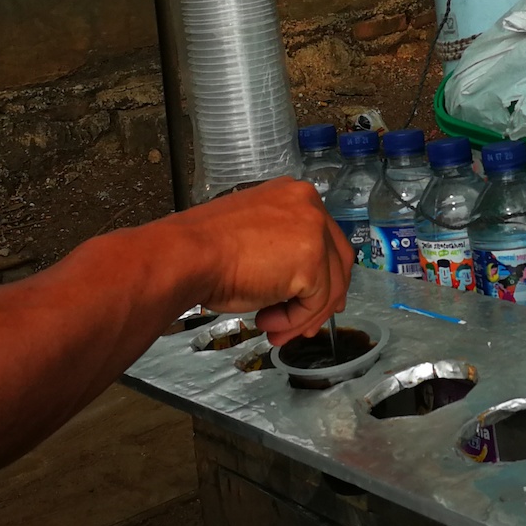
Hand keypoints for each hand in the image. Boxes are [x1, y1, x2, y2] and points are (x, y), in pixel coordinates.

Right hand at [169, 177, 352, 344]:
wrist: (188, 255)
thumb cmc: (205, 249)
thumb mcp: (254, 237)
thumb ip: (282, 248)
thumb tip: (299, 282)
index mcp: (294, 194)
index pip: (324, 237)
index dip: (321, 274)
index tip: (310, 299)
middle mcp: (310, 205)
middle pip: (338, 260)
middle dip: (324, 299)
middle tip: (306, 325)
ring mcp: (314, 231)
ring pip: (329, 287)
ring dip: (303, 316)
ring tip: (275, 331)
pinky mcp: (312, 262)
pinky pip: (314, 303)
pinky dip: (293, 321)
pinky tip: (267, 322)